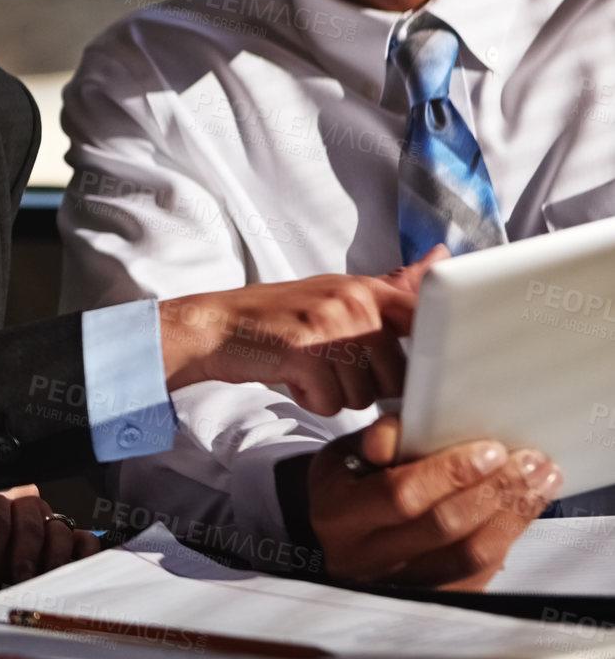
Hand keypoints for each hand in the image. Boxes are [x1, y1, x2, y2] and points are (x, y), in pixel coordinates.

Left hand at [0, 485, 99, 595]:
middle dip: (21, 558)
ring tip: (40, 586)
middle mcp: (22, 502)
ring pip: (59, 531)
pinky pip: (84, 541)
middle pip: (30, 524)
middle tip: (14, 584)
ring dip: (50, 561)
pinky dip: (84, 557)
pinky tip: (71, 575)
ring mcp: (46, 519)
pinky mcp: (66, 538)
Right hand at [157, 244, 447, 414]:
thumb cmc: (279, 315)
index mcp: (367, 290)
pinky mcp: (305, 353)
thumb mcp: (338, 291)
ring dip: (335, 393)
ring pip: (363, 395)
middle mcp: (354, 303)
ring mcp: (329, 326)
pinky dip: (310, 399)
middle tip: (330, 364)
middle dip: (365, 383)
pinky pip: (330, 402)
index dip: (425, 357)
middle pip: (396, 377)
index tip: (401, 364)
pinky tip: (293, 378)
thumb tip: (443, 256)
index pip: (426, 325)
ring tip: (308, 369)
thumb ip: (394, 284)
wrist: (215, 325)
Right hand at [310, 415, 561, 588]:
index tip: (490, 451)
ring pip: (468, 556)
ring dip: (512, 515)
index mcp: (339, 514)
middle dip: (493, 490)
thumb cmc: (348, 490)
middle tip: (529, 462)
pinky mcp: (430, 601)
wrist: (339, 545)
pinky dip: (507, 539)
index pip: (400, 495)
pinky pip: (479, 575)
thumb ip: (380, 439)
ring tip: (539, 482)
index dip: (449, 473)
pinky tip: (524, 510)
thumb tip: (411, 427)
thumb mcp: (345, 456)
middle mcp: (366, 558)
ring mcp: (399, 586)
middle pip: (443, 527)